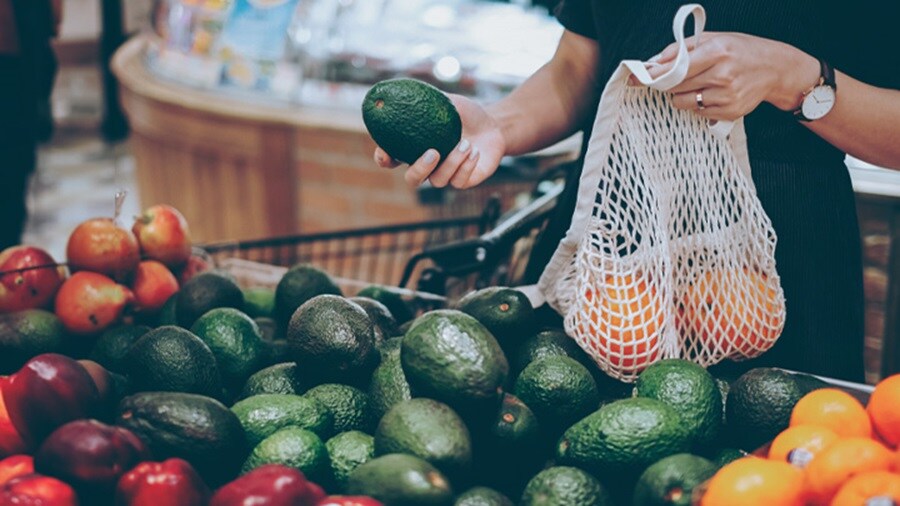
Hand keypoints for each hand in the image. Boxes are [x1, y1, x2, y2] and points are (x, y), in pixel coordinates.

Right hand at [373, 94, 505, 188]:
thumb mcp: (447, 101)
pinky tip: (475, 152)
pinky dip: (466, 166)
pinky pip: (459, 182)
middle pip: (412, 179)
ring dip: (452, 162)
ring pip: (438, 181)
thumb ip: (427, 99)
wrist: (494, 125)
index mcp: (416, 148)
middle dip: (419, 169)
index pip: (392, 158)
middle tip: (433, 152)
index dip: (384, 159)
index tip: (384, 155)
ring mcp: (445, 175)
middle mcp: (428, 165)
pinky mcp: (463, 181)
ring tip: (466, 143)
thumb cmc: (466, 114)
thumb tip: (403, 89)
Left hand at [639, 32, 819, 120]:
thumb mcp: (715, 39)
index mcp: (717, 52)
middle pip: (675, 86)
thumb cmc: (742, 51)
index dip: (653, 74)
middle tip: (669, 78)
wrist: (776, 69)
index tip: (635, 77)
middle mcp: (722, 75)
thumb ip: (682, 49)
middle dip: (667, 82)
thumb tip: (654, 61)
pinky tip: (710, 93)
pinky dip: (696, 103)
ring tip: (698, 83)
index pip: (676, 68)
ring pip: (683, 102)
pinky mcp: (729, 112)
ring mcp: (726, 96)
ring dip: (682, 94)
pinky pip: (697, 112)